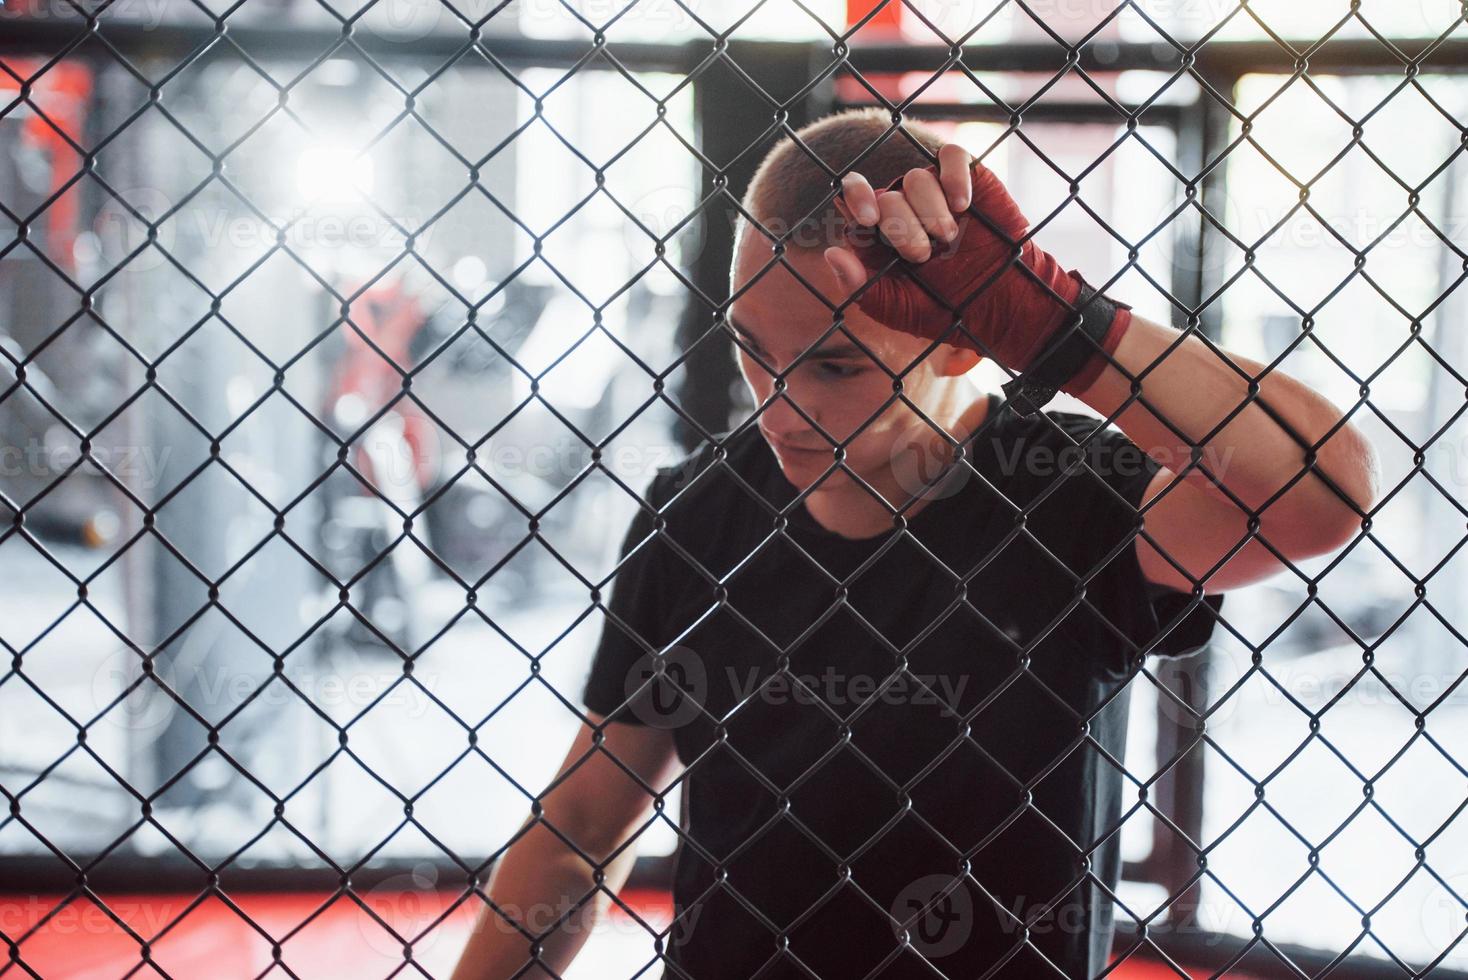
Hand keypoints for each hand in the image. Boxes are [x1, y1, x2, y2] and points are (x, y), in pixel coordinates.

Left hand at [824, 144, 1127, 394]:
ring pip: (916, 177)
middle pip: (886, 192)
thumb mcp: (894, 308)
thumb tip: (830, 253)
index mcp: (877, 233)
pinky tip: (963, 205)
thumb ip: (858, 285)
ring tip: (949, 239)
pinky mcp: (967, 179)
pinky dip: (954, 177)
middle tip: (924, 255)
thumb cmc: (942, 309)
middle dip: (902, 225)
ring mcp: (934, 190)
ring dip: (930, 211)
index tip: (868, 219)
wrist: (998, 305)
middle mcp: (902, 206)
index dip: (855, 197)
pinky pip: (951, 156)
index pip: (852, 197)